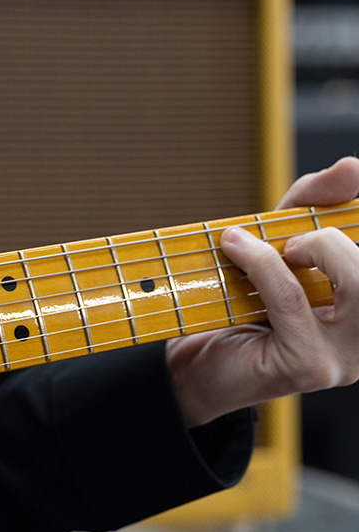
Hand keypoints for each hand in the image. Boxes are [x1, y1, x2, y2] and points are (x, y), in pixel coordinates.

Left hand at [166, 157, 358, 426]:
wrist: (189, 362)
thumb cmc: (235, 302)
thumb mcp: (275, 242)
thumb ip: (310, 204)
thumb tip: (352, 166)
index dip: (358, 211)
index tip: (351, 181)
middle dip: (338, 239)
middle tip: (292, 241)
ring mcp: (346, 357)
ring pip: (356, 285)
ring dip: (315, 249)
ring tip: (275, 247)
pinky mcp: (309, 365)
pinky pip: (292, 300)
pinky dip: (263, 264)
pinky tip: (234, 246)